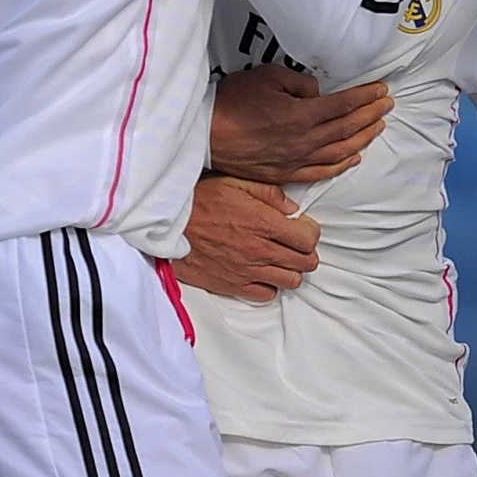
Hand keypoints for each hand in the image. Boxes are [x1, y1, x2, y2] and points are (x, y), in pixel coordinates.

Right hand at [174, 177, 320, 302]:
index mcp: (262, 222)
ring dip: (291, 270)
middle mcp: (258, 250)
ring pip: (291, 282)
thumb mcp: (234, 181)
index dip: (310, 232)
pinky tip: (261, 271)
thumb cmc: (198, 201)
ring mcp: (247, 271)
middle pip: (305, 263)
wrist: (166, 226)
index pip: (309, 239)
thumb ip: (269, 193)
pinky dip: (269, 285)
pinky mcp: (232, 286)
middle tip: (294, 243)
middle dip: (305, 252)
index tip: (302, 228)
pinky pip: (266, 295)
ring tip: (280, 258)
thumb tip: (293, 209)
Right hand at [209, 65, 392, 183]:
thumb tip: (317, 93)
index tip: (381, 90)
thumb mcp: (268, 77)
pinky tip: (353, 158)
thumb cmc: (231, 102)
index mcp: (302, 115)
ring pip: (339, 152)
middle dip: (371, 115)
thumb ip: (300, 83)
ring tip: (377, 128)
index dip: (366, 96)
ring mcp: (295, 160)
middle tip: (388, 105)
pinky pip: (320, 172)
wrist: (204, 133)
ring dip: (362, 139)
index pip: (344, 104)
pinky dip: (341, 166)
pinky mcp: (284, 174)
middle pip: (347, 128)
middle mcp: (304, 141)